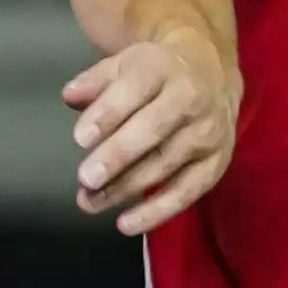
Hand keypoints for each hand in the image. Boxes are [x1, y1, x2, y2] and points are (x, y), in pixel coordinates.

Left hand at [65, 28, 238, 235]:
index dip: (108, 114)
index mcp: (161, 68)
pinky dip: (158, 211)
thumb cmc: (156, 73)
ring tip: (91, 202)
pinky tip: (127, 224)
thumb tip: (70, 97)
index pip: (135, 89)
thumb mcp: (124, 64)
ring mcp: (206, 133)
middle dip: (118, 155)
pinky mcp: (217, 161)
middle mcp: (189, 99)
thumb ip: (95, 81)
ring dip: (126, 187)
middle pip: (153, 129)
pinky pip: (188, 191)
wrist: (212, 70)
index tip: (80, 139)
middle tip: (87, 179)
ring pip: (166, 164)